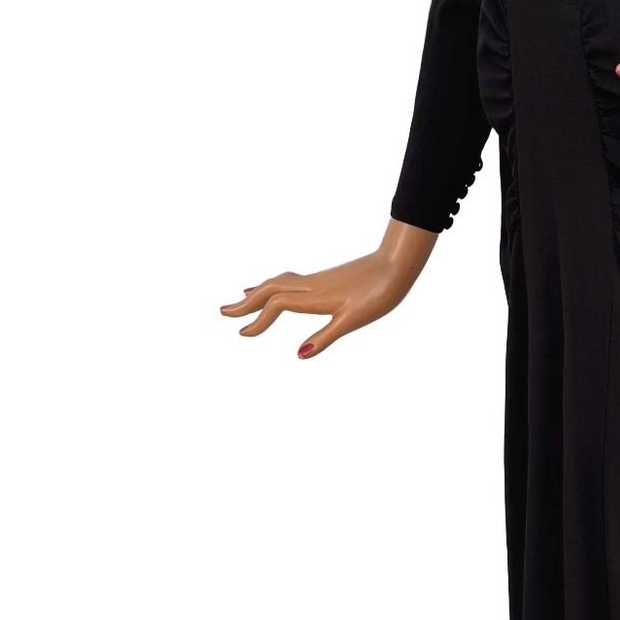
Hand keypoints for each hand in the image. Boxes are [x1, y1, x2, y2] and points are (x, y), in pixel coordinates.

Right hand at [219, 222, 435, 358]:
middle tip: (222, 313)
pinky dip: (273, 286)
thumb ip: (325, 337)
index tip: (242, 334)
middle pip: (269, 290)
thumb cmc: (379, 293)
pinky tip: (273, 289)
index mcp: (315, 297)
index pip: (276, 305)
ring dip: (256, 293)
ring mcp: (317, 280)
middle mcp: (311, 285)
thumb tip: (299, 355)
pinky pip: (289, 281)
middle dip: (245, 303)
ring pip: (278, 283)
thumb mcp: (353, 320)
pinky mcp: (324, 279)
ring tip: (239, 301)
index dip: (258, 320)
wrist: (398, 264)